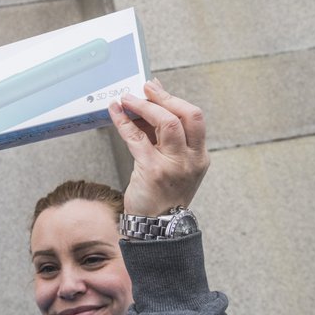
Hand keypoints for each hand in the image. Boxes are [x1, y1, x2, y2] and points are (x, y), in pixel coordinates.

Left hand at [109, 78, 209, 215]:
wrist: (156, 227)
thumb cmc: (162, 194)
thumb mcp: (173, 164)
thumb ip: (165, 136)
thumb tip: (151, 102)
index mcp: (199, 156)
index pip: (194, 118)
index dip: (174, 99)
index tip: (156, 89)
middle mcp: (192, 159)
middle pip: (185, 115)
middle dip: (163, 97)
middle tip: (145, 87)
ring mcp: (174, 165)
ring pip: (166, 123)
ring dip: (144, 106)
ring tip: (127, 98)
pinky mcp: (152, 171)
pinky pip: (137, 138)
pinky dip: (124, 122)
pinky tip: (115, 112)